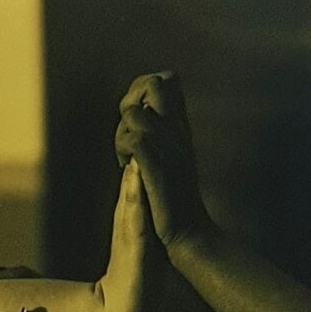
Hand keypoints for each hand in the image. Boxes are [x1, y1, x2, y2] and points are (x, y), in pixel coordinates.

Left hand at [114, 71, 213, 253]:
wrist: (189, 230)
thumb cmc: (175, 196)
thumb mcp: (173, 156)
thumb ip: (162, 132)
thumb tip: (144, 112)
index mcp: (180, 126)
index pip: (166, 80)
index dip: (143, 86)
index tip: (134, 113)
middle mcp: (178, 131)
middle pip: (155, 84)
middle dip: (130, 98)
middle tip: (126, 128)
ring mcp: (170, 149)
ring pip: (136, 113)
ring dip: (121, 130)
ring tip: (124, 152)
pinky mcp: (158, 169)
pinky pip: (135, 139)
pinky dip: (123, 146)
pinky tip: (125, 163)